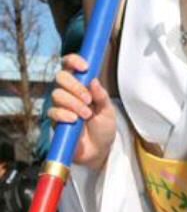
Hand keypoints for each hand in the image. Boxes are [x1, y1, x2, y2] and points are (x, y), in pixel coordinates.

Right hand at [48, 54, 115, 169]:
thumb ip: (102, 96)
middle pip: (61, 77)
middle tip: (88, 99)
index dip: (74, 61)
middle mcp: (69, 92)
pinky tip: (74, 120)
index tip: (85, 67)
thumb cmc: (104, 127)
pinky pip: (53, 111)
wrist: (99, 151)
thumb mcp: (108, 110)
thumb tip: (93, 80)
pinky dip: (64, 114)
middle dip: (75, 86)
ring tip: (86, 115)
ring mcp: (61, 106)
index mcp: (82, 84)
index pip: (70, 65)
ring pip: (57, 94)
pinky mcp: (55, 121)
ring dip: (73, 103)